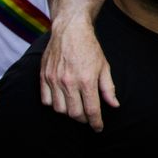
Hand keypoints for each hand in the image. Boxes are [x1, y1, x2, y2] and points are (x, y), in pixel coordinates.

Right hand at [39, 8, 117, 130]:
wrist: (70, 30)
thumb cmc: (89, 48)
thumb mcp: (104, 66)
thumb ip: (108, 88)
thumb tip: (114, 105)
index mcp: (86, 80)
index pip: (92, 111)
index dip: (96, 123)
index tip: (98, 128)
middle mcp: (69, 82)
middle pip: (75, 114)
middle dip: (83, 120)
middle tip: (88, 117)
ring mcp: (54, 79)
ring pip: (59, 109)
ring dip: (69, 113)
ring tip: (76, 107)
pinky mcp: (44, 76)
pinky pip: (46, 100)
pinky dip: (54, 104)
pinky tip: (62, 100)